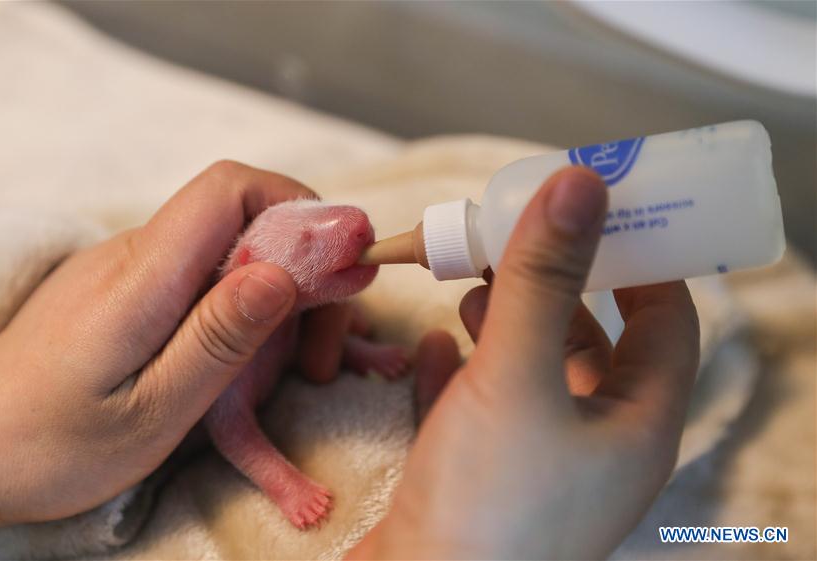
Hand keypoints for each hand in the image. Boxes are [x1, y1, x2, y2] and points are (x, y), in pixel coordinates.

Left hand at [0, 162, 311, 528]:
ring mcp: (130, 271)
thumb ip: (217, 339)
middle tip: (321, 355)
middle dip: (304, 271)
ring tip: (294, 371)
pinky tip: (254, 363)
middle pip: (244, 218)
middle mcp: (138, 256)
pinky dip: (248, 310)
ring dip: (281, 299)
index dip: (299, 208)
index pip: (231, 188)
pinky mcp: (129, 292)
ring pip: (231, 251)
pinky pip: (205, 278)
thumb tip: (282, 273)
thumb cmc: (49, 445)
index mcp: (144, 276)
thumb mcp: (149, 411)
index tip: (344, 264)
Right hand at [350, 167, 699, 558]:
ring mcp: (539, 464)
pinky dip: (462, 369)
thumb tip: (582, 183)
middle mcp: (596, 444)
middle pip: (590, 341)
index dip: (640, 259)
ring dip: (506, 322)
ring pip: (532, 372)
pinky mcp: (484, 477)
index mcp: (637, 423)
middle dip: (553, 284)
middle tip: (514, 234)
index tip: (601, 210)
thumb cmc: (489, 498)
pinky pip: (481, 407)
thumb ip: (545, 279)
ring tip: (471, 282)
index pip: (665, 320)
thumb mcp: (519, 375)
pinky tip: (433, 342)